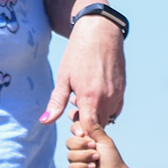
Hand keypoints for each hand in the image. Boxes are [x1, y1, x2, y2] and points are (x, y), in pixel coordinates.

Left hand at [41, 10, 125, 133]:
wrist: (100, 34)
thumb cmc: (78, 55)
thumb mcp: (63, 79)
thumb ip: (56, 103)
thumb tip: (44, 121)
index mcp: (90, 98)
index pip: (89, 129)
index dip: (81, 133)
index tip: (73, 128)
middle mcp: (107, 99)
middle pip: (98, 126)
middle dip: (86, 124)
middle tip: (72, 109)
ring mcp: (117, 95)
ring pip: (107, 118)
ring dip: (95, 116)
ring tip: (82, 99)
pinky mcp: (122, 91)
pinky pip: (114, 109)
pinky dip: (104, 108)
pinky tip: (94, 95)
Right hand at [65, 126, 148, 167]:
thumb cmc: (112, 158)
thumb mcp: (104, 140)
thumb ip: (94, 128)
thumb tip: (85, 114)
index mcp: (86, 139)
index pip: (74, 129)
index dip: (76, 129)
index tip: (82, 132)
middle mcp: (79, 149)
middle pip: (69, 141)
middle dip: (82, 144)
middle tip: (94, 147)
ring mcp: (76, 161)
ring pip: (71, 154)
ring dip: (86, 156)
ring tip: (97, 160)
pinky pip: (72, 166)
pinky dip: (84, 167)